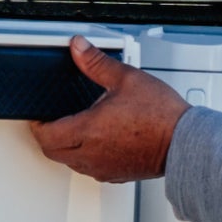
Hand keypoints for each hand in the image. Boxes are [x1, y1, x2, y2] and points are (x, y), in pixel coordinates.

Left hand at [32, 38, 187, 182]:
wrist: (184, 143)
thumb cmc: (161, 116)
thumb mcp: (125, 78)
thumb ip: (96, 62)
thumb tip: (78, 47)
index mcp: (87, 131)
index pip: (46, 135)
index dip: (37, 124)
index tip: (39, 116)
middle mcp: (91, 154)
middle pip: (52, 152)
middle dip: (47, 137)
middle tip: (50, 122)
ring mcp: (103, 168)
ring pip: (70, 163)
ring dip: (65, 149)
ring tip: (73, 130)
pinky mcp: (116, 175)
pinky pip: (89, 169)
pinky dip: (85, 157)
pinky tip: (96, 143)